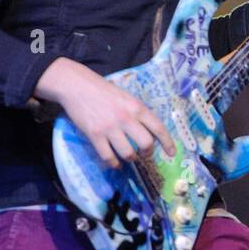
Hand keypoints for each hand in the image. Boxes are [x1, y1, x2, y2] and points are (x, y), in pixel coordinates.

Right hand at [34, 57, 175, 167]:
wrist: (76, 85)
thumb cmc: (102, 90)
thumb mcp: (126, 97)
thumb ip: (136, 112)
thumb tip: (147, 131)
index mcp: (136, 107)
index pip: (158, 128)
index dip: (167, 143)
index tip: (172, 153)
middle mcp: (126, 118)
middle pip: (146, 144)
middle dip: (147, 152)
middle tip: (144, 154)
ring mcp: (110, 128)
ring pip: (128, 153)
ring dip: (131, 159)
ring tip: (129, 157)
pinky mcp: (95, 135)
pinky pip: (108, 157)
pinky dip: (114, 164)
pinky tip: (115, 163)